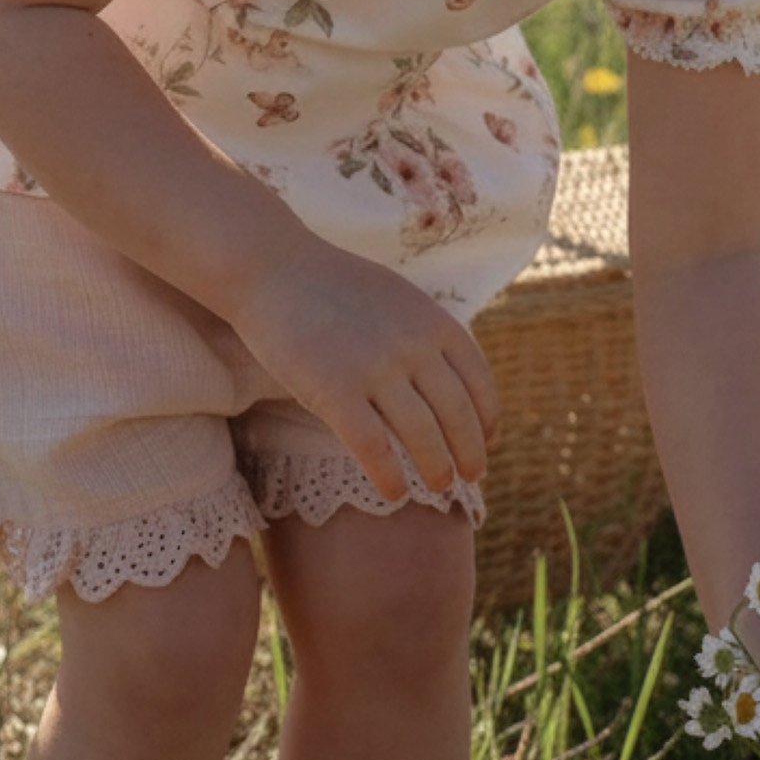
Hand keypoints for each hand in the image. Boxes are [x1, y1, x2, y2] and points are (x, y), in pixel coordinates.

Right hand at [228, 228, 499, 502]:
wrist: (271, 268)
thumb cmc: (331, 284)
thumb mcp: (396, 296)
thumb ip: (425, 331)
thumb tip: (450, 373)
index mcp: (432, 321)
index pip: (478, 381)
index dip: (487, 418)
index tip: (488, 441)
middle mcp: (412, 346)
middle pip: (458, 415)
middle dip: (470, 452)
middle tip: (471, 476)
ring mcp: (374, 369)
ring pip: (423, 437)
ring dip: (437, 469)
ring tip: (440, 487)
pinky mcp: (334, 392)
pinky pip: (374, 449)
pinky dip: (390, 477)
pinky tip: (394, 492)